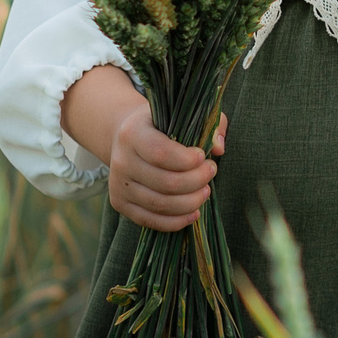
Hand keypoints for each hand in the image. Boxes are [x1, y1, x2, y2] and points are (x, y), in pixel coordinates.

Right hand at [107, 107, 225, 232]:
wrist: (126, 139)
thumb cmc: (162, 126)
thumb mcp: (183, 115)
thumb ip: (209, 124)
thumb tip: (219, 148)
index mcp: (133, 133)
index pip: (161, 153)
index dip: (188, 160)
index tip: (204, 156)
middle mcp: (121, 160)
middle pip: (166, 182)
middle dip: (197, 180)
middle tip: (211, 172)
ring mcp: (118, 184)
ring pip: (160, 204)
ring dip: (191, 202)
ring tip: (205, 191)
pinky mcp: (119, 203)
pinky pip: (150, 220)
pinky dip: (176, 221)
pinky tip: (193, 212)